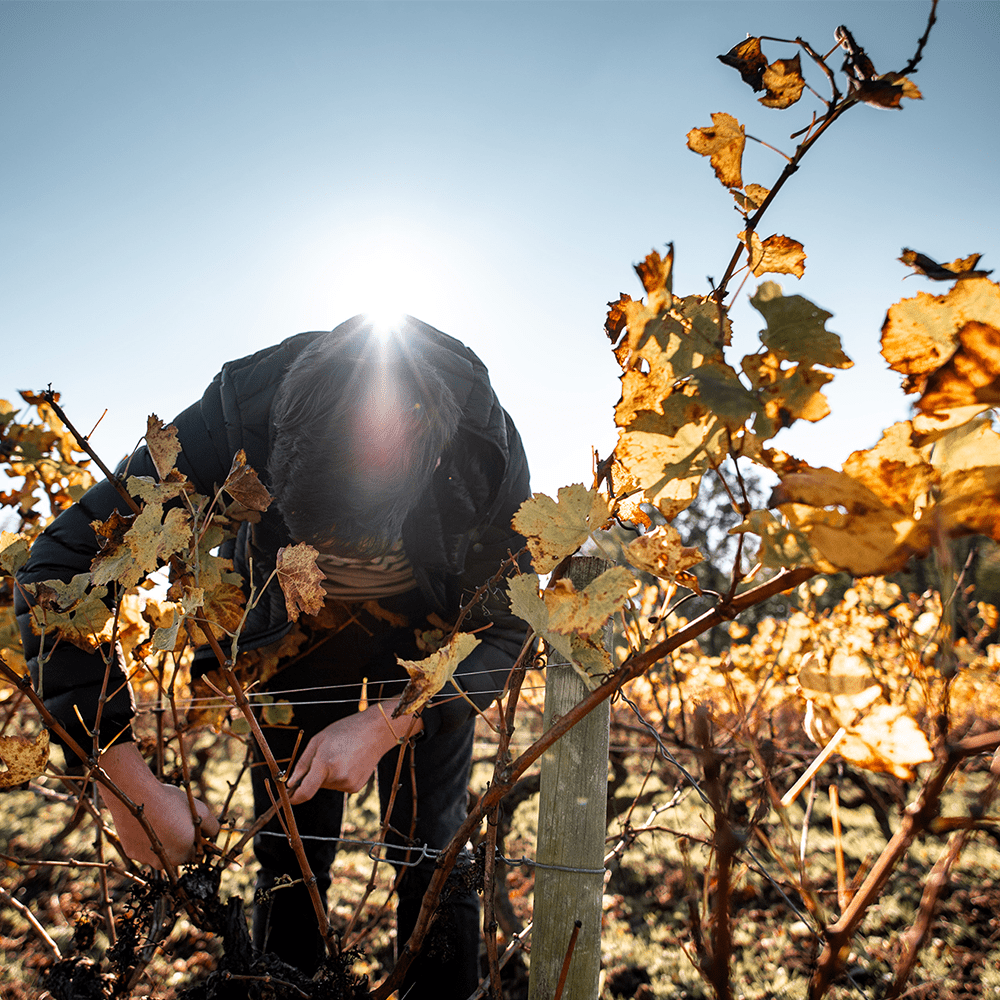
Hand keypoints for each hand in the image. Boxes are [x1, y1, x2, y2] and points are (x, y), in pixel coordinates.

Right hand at [98, 743, 219, 868]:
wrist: (136, 795)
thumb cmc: (171, 802)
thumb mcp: (201, 810)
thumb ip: (211, 826)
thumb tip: (213, 835)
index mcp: (182, 855)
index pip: (194, 854)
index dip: (195, 840)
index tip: (191, 826)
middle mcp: (164, 863)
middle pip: (177, 855)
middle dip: (179, 841)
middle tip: (176, 820)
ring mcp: (145, 859)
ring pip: (160, 852)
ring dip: (163, 841)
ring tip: (161, 820)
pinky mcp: (131, 852)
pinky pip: (144, 848)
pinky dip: (147, 839)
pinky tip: (148, 822)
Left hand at [288, 698, 422, 804]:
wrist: (376, 731)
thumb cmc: (345, 731)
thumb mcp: (318, 740)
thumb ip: (303, 764)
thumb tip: (290, 784)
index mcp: (325, 764)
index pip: (305, 792)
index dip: (294, 797)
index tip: (288, 796)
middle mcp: (338, 777)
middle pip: (315, 786)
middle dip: (314, 776)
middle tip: (325, 756)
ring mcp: (349, 784)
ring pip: (327, 785)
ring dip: (328, 775)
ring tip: (341, 755)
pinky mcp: (356, 787)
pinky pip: (339, 785)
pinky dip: (339, 777)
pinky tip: (349, 762)